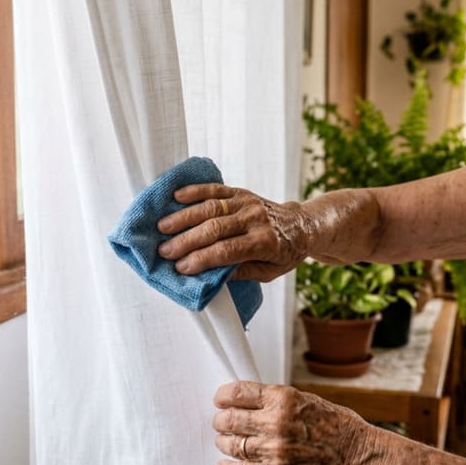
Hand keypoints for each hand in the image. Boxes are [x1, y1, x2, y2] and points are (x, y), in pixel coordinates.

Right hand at [156, 184, 311, 281]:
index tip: (180, 267)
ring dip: (184, 217)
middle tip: (163, 251)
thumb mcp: (270, 272)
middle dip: (186, 241)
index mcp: (264, 243)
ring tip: (162, 227)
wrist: (302, 225)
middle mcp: (256, 219)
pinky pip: (216, 189)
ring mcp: (248, 203)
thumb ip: (242, 272)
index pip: (227, 251)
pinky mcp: (242, 192)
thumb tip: (209, 275)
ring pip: (211, 207)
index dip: (201, 259)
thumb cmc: (285, 253)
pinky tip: (176, 196)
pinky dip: (195, 191)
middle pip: (214, 229)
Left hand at [212, 381, 377, 464]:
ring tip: (225, 441)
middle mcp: (275, 423)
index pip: (237, 393)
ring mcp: (274, 450)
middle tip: (221, 422)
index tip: (220, 399)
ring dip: (224, 442)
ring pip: (232, 445)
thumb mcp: (306, 399)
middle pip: (229, 420)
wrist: (358, 456)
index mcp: (283, 398)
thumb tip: (246, 400)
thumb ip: (275, 400)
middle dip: (220, 420)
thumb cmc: (336, 425)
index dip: (222, 396)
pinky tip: (223, 464)